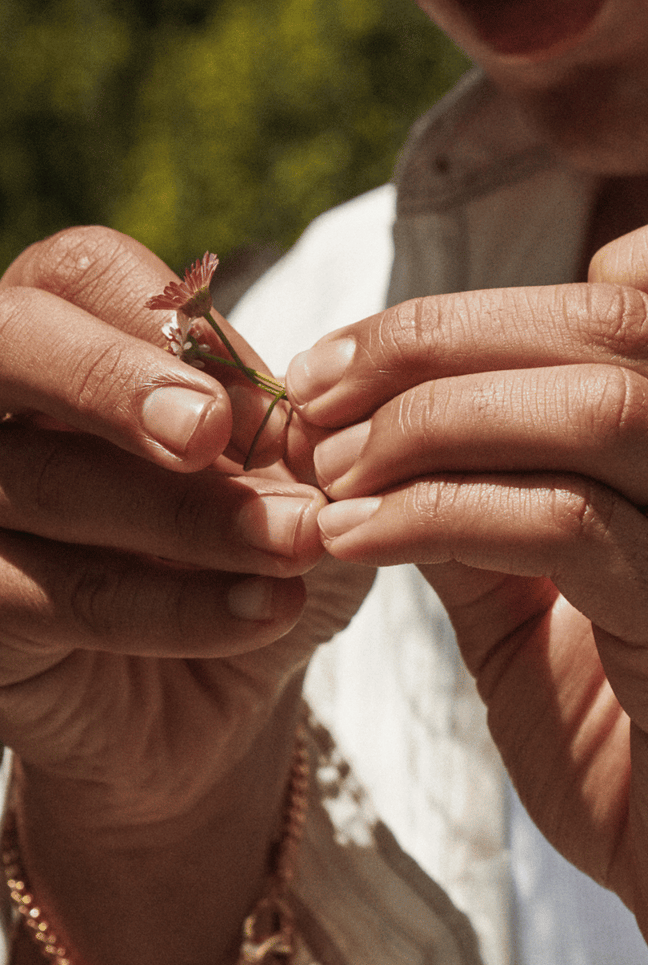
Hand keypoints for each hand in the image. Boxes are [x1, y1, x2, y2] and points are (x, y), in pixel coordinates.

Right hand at [0, 226, 347, 829]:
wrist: (228, 690)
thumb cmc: (256, 550)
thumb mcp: (290, 478)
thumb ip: (283, 426)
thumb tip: (298, 402)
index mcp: (75, 334)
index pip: (86, 273)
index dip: (178, 328)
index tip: (277, 397)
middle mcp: (1, 405)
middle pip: (12, 340)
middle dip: (116, 382)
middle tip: (210, 433)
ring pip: (48, 481)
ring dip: (190, 516)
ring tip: (300, 543)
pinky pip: (58, 596)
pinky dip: (176, 608)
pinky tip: (265, 609)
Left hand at [286, 199, 647, 964]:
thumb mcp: (583, 595)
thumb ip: (503, 497)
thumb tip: (369, 426)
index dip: (564, 279)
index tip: (416, 347)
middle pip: (618, 322)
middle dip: (440, 337)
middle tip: (317, 390)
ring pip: (599, 410)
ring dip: (431, 419)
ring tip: (327, 464)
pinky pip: (572, 530)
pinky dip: (443, 512)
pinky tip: (357, 538)